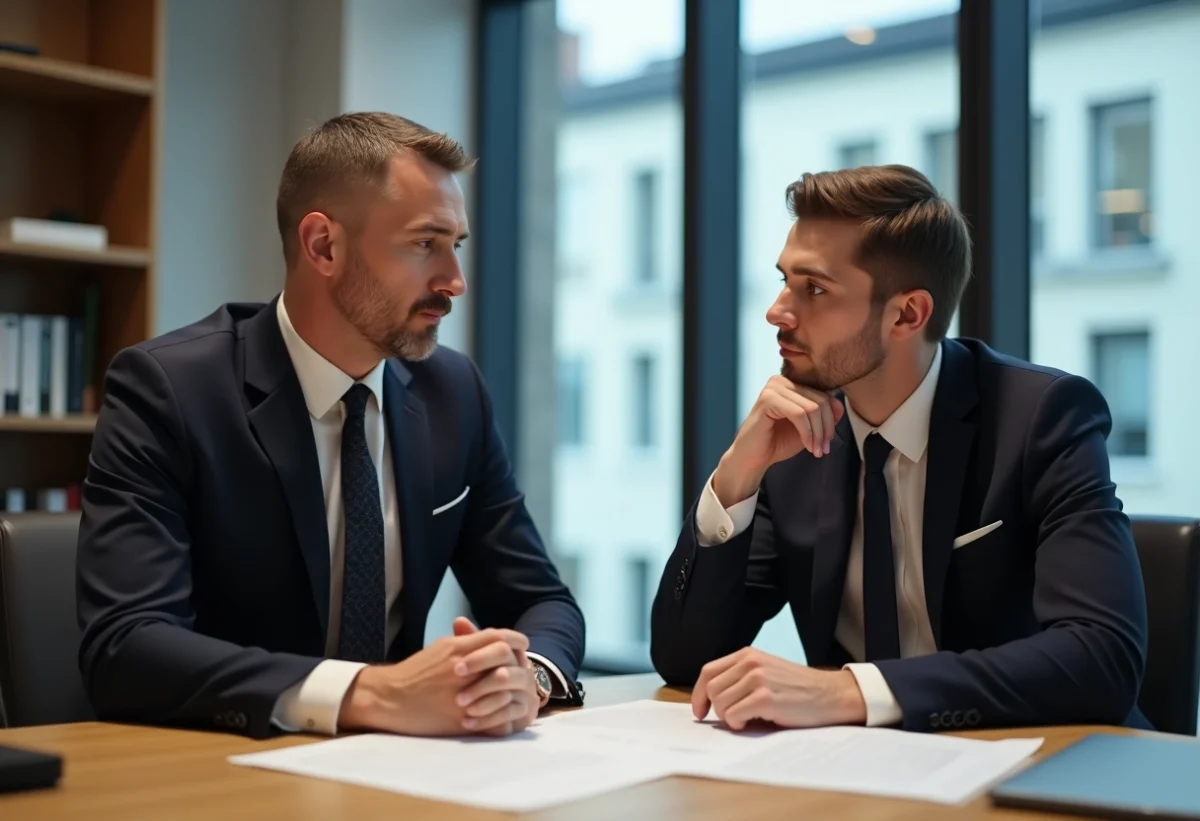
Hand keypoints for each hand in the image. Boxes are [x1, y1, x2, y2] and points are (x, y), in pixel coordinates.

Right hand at [338, 618, 532, 736]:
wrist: (389, 698)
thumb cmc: (413, 673)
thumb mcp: (439, 649)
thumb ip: (464, 642)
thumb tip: (488, 638)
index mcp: (456, 649)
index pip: (497, 637)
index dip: (515, 639)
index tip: (522, 644)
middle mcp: (462, 668)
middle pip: (504, 657)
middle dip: (519, 661)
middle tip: (525, 665)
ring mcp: (462, 693)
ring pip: (502, 686)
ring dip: (513, 686)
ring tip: (517, 688)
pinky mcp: (460, 717)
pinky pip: (492, 712)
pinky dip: (503, 709)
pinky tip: (506, 707)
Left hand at [451, 617, 539, 735]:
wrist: (481, 703)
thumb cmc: (473, 677)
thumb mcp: (468, 656)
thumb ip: (467, 640)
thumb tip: (459, 621)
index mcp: (510, 652)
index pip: (503, 648)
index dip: (480, 657)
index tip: (457, 668)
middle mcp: (522, 670)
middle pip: (506, 673)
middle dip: (480, 683)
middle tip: (457, 696)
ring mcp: (525, 693)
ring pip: (506, 695)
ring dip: (482, 702)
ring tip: (461, 708)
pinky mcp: (523, 715)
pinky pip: (507, 717)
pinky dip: (486, 720)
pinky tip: (466, 723)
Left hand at [692, 647, 866, 730]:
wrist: (831, 695)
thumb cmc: (798, 689)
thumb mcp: (766, 671)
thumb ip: (740, 676)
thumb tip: (710, 699)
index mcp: (747, 655)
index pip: (708, 672)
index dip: (698, 693)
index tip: (699, 711)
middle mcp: (750, 663)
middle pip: (711, 690)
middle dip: (717, 709)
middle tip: (735, 718)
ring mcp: (757, 679)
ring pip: (719, 703)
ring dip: (729, 717)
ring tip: (748, 718)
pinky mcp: (765, 698)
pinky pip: (733, 716)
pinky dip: (738, 724)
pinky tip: (753, 722)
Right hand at [712, 376, 843, 506]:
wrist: (752, 459)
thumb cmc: (777, 442)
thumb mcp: (808, 429)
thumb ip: (823, 416)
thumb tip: (840, 406)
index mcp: (791, 384)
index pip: (824, 396)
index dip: (831, 421)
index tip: (827, 443)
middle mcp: (782, 381)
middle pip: (821, 401)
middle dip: (826, 429)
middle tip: (823, 450)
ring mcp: (773, 388)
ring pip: (812, 408)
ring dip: (818, 433)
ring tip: (816, 451)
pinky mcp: (767, 399)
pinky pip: (799, 414)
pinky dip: (807, 432)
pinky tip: (807, 446)